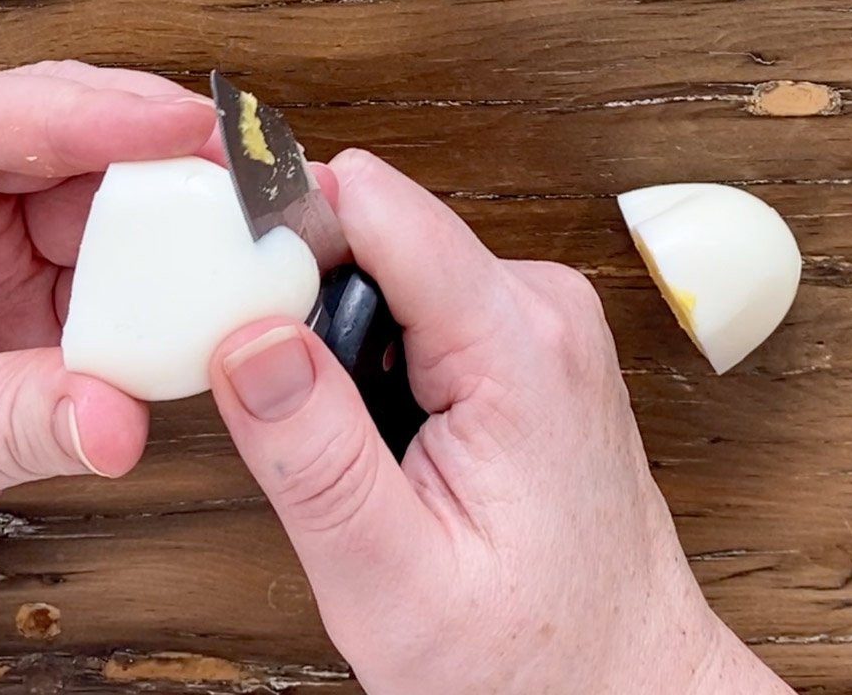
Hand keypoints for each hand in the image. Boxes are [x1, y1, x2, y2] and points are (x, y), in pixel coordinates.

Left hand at [0, 60, 213, 605]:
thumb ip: (4, 420)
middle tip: (236, 162)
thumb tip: (114, 417)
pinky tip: (212, 295)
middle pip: (57, 145)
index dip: (84, 111)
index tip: (173, 122)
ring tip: (245, 222)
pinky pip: (109, 286)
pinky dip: (163, 293)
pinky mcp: (23, 314)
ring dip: (172, 218)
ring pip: (97, 209)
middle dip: (152, 145)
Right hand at [213, 151, 792, 694]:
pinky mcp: (532, 340)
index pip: (377, 204)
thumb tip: (248, 336)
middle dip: (311, 306)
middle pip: (379, 231)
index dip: (284, 223)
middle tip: (290, 421)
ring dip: (349, 344)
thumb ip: (315, 453)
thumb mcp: (393, 581)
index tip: (221, 279)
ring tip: (357, 454)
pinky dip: (387, 362)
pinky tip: (396, 446)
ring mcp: (543, 318)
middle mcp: (541, 304)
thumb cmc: (535, 658)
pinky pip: (427, 306)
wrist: (629, 688)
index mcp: (516, 342)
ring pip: (397, 269)